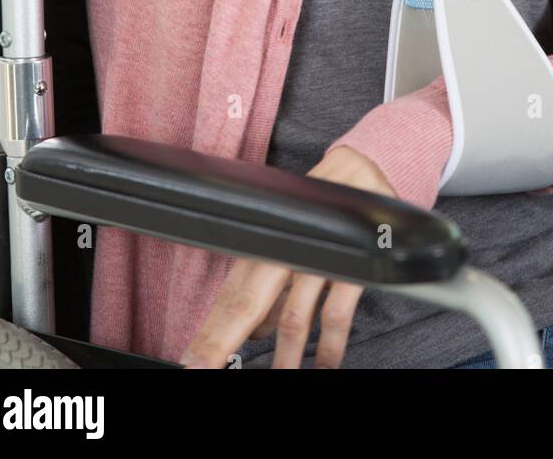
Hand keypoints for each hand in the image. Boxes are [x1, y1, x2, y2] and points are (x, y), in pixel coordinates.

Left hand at [179, 146, 395, 369]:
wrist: (361, 172)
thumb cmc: (320, 216)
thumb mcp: (290, 250)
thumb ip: (273, 293)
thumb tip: (256, 332)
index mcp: (264, 250)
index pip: (230, 298)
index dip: (209, 333)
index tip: (192, 361)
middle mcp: (284, 253)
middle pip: (246, 303)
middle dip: (221, 341)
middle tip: (203, 368)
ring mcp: (316, 257)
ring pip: (292, 314)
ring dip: (284, 354)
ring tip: (279, 378)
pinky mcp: (350, 262)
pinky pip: (336, 310)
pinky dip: (330, 343)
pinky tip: (326, 364)